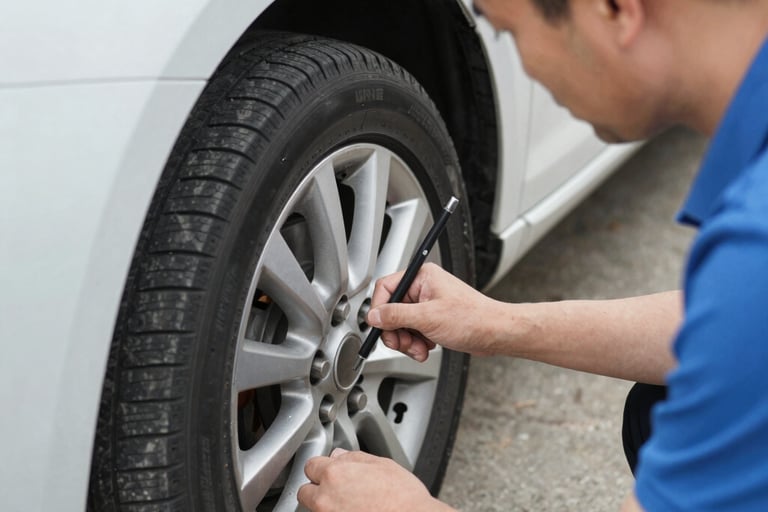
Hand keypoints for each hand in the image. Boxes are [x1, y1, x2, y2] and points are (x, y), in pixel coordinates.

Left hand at [298, 449, 452, 511]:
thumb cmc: (404, 498)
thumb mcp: (382, 465)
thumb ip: (354, 458)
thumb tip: (339, 455)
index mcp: (334, 474)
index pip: (310, 465)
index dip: (321, 466)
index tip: (329, 470)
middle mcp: (325, 499)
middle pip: (305, 492)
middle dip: (318, 489)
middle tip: (339, 490)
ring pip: (317, 509)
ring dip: (328, 505)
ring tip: (353, 503)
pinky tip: (356, 511)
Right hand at [367, 263, 501, 359]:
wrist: (495, 333)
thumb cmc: (473, 318)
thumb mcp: (427, 317)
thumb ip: (396, 316)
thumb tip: (374, 315)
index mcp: (422, 277)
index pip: (386, 288)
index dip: (379, 309)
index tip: (379, 326)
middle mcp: (424, 288)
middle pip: (391, 309)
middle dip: (396, 331)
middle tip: (401, 343)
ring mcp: (428, 304)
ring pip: (401, 323)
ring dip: (406, 340)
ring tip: (419, 348)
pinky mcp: (433, 318)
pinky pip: (413, 331)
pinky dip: (416, 343)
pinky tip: (426, 347)